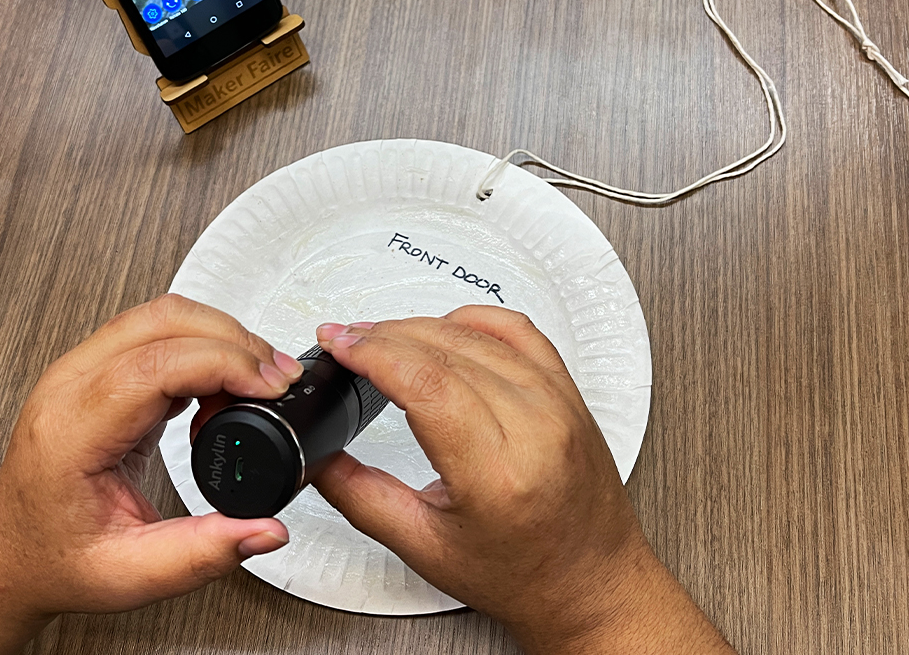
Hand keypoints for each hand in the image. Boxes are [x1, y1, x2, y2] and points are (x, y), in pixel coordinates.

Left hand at [0, 294, 305, 654]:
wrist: (8, 545)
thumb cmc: (51, 555)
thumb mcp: (128, 575)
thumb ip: (201, 554)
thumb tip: (264, 532)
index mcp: (69, 433)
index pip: (151, 366)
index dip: (220, 362)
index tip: (269, 383)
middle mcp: (68, 389)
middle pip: (158, 322)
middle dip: (232, 339)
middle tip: (278, 379)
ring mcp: (78, 373)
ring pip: (157, 317)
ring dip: (218, 335)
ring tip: (259, 383)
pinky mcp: (95, 372)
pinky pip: (152, 334)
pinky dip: (198, 345)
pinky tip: (222, 386)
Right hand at [309, 306, 731, 653]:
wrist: (593, 587)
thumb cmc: (524, 576)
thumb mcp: (423, 545)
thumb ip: (358, 496)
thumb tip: (316, 457)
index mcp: (497, 473)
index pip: (426, 382)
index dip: (372, 353)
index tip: (337, 345)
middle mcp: (537, 430)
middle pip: (445, 350)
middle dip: (383, 336)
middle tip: (345, 341)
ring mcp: (559, 407)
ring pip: (480, 333)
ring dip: (421, 326)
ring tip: (382, 338)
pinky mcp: (570, 395)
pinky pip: (521, 332)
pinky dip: (474, 320)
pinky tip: (445, 329)